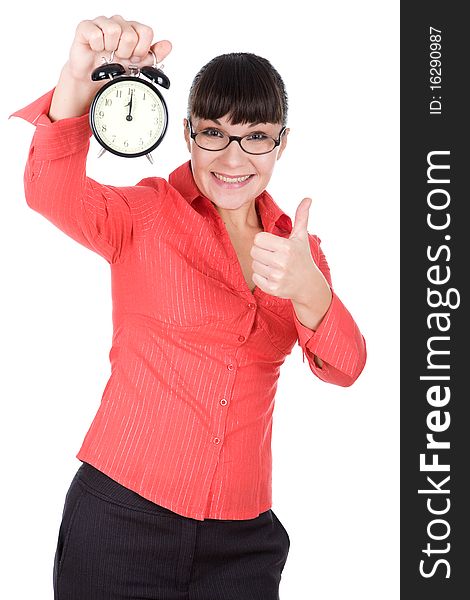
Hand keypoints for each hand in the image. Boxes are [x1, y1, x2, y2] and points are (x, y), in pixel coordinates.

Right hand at [49, 15, 171, 120]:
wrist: (92, 78)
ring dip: (111, 49)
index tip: (134, 59)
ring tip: (108, 54)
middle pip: (131, 34)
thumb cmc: (114, 68)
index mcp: (133, 30)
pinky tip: (96, 50)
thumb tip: (168, 45)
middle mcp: (119, 23)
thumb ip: (154, 55)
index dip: (141, 50)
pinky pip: (96, 34)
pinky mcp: (86, 27)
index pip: (146, 32)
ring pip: (114, 30)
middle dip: (126, 53)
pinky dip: (97, 47)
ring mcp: (103, 23)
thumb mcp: (138, 65)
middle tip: (119, 58)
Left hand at [250, 197, 331, 315]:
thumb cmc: (302, 257)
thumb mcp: (301, 237)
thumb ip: (301, 217)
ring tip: (274, 267)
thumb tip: (307, 198)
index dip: (263, 241)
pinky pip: (255, 278)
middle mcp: (281, 262)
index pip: (258, 239)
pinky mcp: (273, 289)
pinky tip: (273, 276)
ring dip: (261, 265)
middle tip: (273, 256)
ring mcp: (277, 277)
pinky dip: (261, 277)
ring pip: (254, 265)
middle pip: (254, 251)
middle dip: (261, 253)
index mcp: (286, 247)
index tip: (273, 245)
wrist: (308, 285)